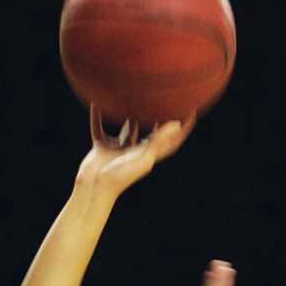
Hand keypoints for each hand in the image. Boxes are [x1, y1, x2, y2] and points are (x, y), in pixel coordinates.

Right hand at [78, 108, 194, 195]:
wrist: (95, 188)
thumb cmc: (119, 177)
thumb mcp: (142, 159)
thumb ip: (158, 141)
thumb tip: (177, 124)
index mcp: (148, 156)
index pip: (171, 140)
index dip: (183, 127)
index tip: (191, 110)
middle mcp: (135, 151)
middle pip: (150, 132)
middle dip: (158, 118)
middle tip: (164, 100)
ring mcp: (118, 150)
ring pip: (127, 129)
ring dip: (128, 116)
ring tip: (132, 97)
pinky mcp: (102, 148)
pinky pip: (99, 128)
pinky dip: (97, 117)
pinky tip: (96, 103)